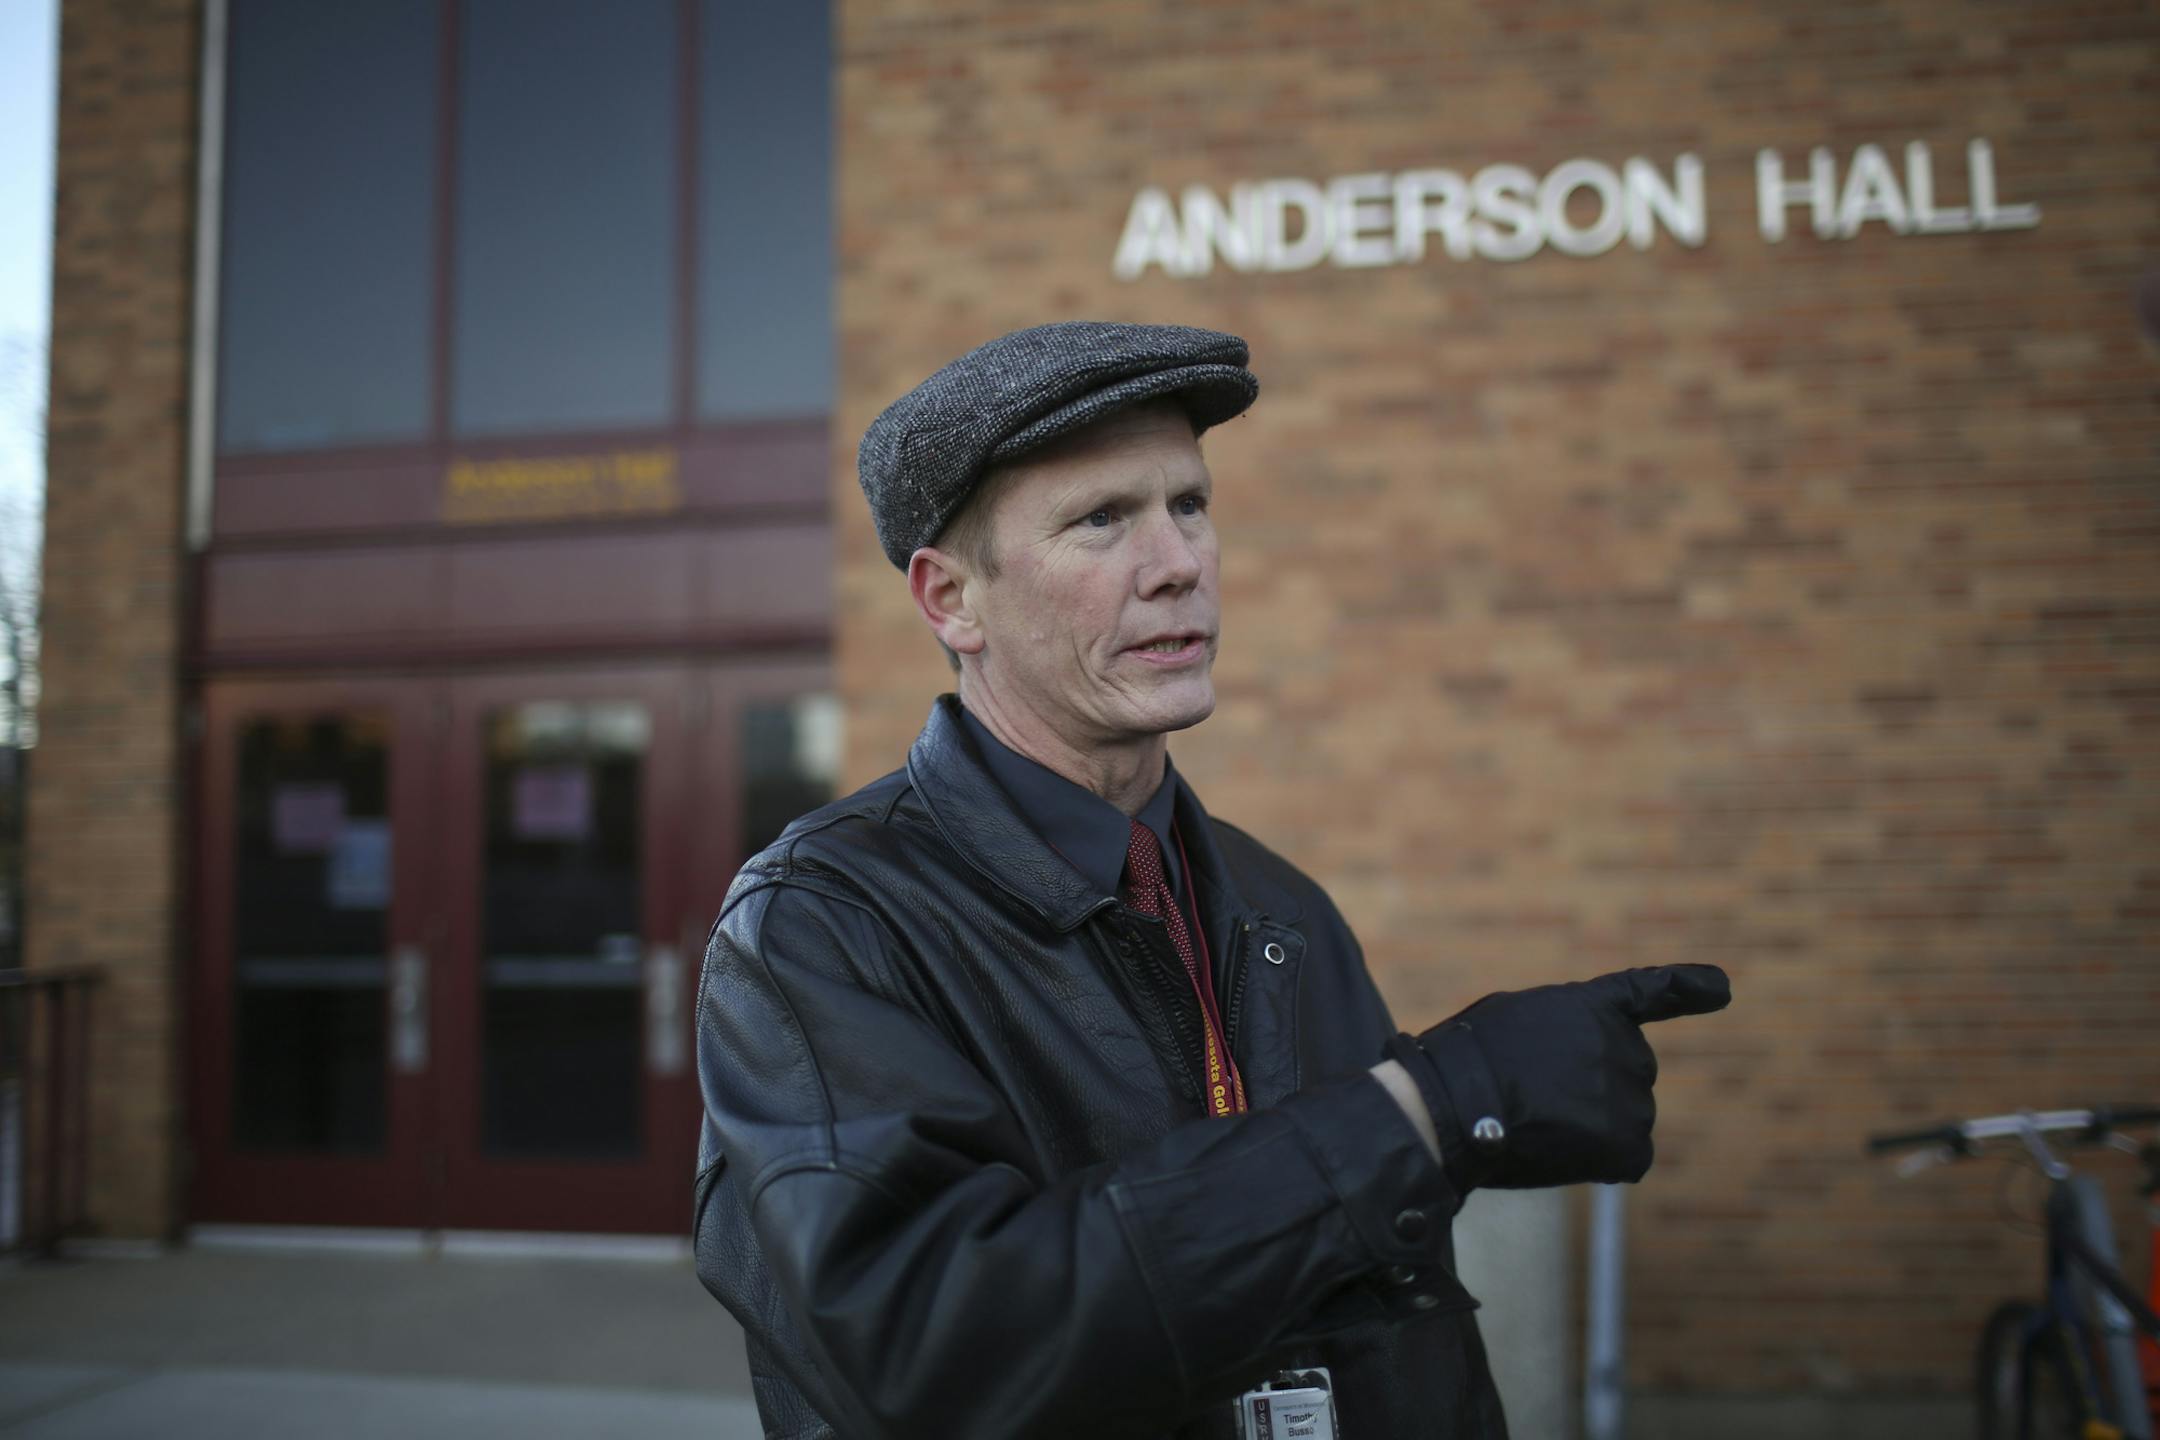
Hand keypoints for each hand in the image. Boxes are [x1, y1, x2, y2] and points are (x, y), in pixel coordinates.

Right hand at [1391, 965, 1729, 1190]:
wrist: (1455, 1101)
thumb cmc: (1467, 1062)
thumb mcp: (1514, 1021)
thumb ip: (1558, 1036)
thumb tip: (1570, 1081)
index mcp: (1592, 1006)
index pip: (1650, 992)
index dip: (1688, 987)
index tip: (1723, 987)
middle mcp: (1624, 1043)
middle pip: (1628, 1077)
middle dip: (1595, 1092)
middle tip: (1537, 1100)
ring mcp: (1630, 1093)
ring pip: (1627, 1121)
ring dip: (1592, 1129)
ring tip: (1538, 1124)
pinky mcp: (1628, 1141)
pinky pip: (1630, 1159)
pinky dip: (1603, 1163)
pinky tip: (1564, 1153)